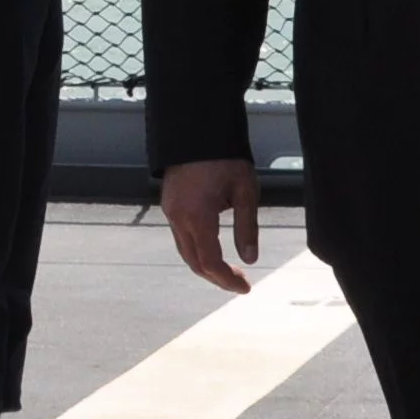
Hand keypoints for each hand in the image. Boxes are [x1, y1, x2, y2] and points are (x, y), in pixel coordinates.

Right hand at [160, 155, 261, 294]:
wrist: (198, 130)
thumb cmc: (226, 158)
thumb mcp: (245, 191)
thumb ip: (247, 227)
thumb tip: (250, 258)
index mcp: (198, 216)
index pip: (210, 262)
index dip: (227, 280)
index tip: (245, 287)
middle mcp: (178, 218)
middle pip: (194, 262)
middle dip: (216, 277)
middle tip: (240, 282)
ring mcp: (170, 211)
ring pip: (185, 251)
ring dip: (205, 265)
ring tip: (228, 270)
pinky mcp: (169, 204)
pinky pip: (180, 236)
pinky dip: (196, 250)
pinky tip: (212, 248)